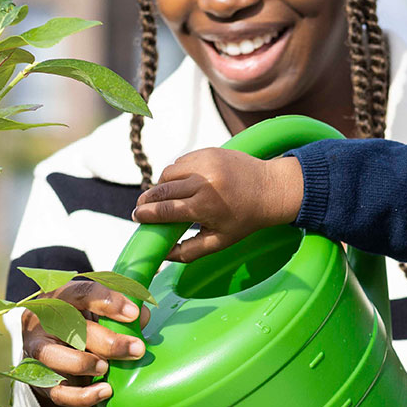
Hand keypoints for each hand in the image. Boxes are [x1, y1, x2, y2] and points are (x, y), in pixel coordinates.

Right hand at [19, 280, 143, 406]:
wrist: (53, 347)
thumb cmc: (81, 323)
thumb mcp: (100, 311)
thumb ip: (121, 312)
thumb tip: (142, 318)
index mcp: (61, 297)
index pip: (81, 293)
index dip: (108, 302)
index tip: (133, 314)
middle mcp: (43, 320)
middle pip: (71, 327)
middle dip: (109, 341)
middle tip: (136, 349)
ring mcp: (37, 348)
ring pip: (54, 356)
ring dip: (85, 363)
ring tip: (106, 368)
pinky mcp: (38, 377)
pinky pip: (58, 391)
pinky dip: (82, 395)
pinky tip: (105, 391)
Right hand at [133, 147, 304, 262]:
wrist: (271, 189)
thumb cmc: (245, 219)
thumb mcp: (220, 241)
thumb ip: (189, 251)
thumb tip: (163, 255)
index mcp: (207, 206)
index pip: (166, 210)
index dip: (147, 214)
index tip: (136, 217)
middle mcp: (205, 181)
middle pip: (162, 190)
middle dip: (148, 199)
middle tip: (141, 207)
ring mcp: (206, 163)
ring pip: (169, 173)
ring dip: (162, 185)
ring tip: (165, 197)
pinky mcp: (208, 151)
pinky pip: (181, 162)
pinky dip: (178, 173)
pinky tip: (184, 184)